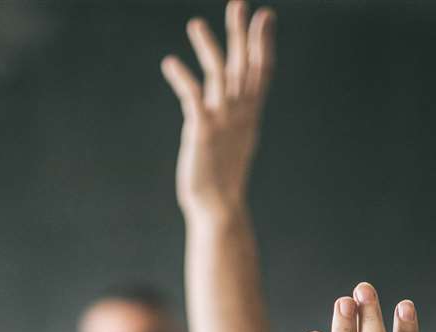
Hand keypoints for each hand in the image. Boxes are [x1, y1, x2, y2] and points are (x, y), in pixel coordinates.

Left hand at [162, 1, 274, 220]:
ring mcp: (223, 121)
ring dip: (208, 48)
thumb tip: (232, 103)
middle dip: (242, 34)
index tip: (266, 16)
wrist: (219, 207)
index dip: (263, 42)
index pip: (261, 71)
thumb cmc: (222, 177)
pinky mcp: (203, 131)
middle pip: (244, 65)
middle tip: (240, 4)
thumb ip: (235, 117)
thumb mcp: (235, 140)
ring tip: (195, 24)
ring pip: (219, 75)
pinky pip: (194, 98)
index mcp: (249, 114)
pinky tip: (169, 63)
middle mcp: (240, 113)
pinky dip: (182, 78)